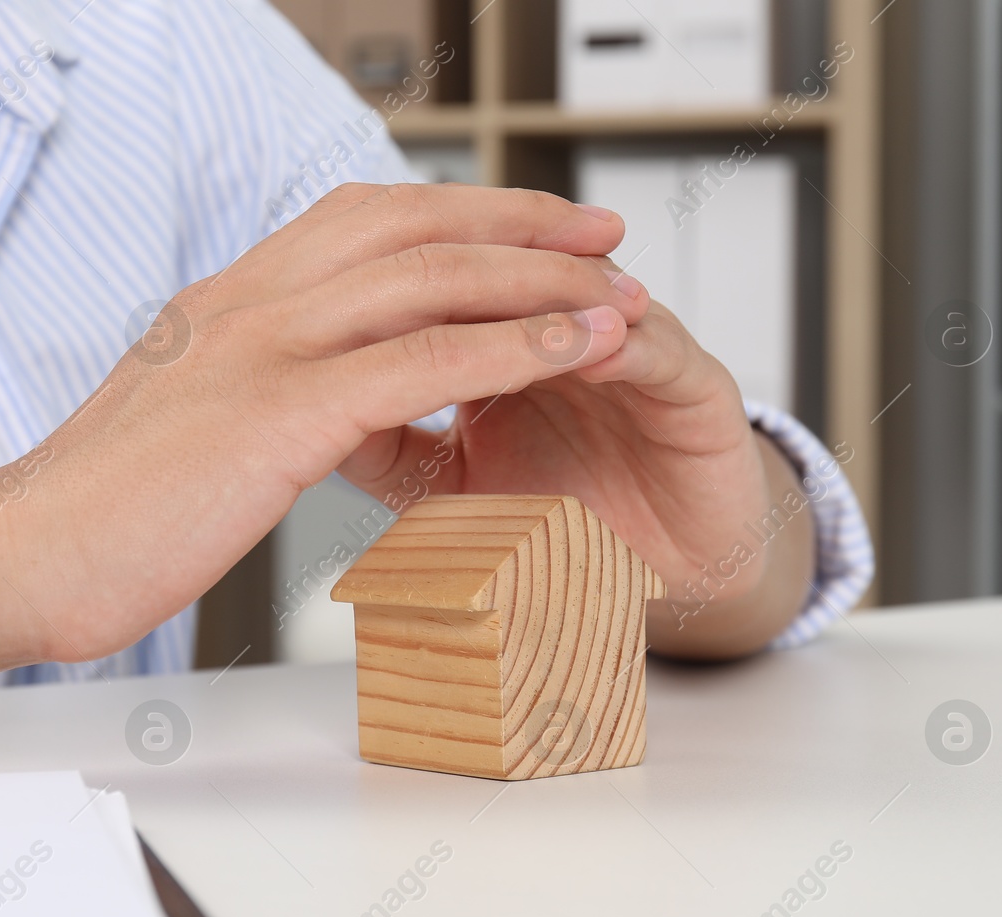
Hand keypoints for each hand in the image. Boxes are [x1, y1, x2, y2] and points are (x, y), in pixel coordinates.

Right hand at [0, 184, 648, 662]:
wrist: (17, 556)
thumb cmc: (95, 513)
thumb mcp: (183, 425)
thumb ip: (248, 392)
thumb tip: (303, 403)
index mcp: (228, 302)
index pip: (362, 221)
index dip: (455, 216)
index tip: (522, 228)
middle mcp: (249, 302)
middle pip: (410, 223)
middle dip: (516, 221)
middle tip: (596, 232)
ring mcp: (263, 347)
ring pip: (429, 278)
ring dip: (535, 278)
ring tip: (612, 285)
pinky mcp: (279, 411)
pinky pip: (424, 362)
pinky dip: (511, 349)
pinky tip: (571, 352)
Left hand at [336, 269, 815, 658]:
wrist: (667, 571)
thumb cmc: (560, 517)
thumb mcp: (450, 485)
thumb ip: (387, 444)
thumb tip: (304, 412)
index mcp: (502, 338)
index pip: (446, 279)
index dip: (395, 279)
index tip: (334, 294)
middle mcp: (567, 325)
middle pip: (512, 265)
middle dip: (466, 260)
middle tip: (403, 273)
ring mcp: (634, 347)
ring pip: (584, 294)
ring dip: (545, 293)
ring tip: (499, 302)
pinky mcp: (698, 386)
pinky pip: (659, 354)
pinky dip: (621, 349)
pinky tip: (590, 354)